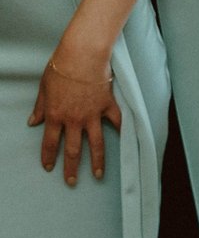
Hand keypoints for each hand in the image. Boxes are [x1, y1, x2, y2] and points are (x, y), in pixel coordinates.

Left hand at [27, 50, 118, 186]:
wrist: (82, 56)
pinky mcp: (107, 106)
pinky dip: (121, 131)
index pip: (49, 143)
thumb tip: (33, 122)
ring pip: (96, 144)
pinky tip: (125, 141)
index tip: (49, 168)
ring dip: (96, 161)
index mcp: (55, 116)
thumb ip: (40, 107)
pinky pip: (116, 122)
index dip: (48, 157)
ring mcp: (92, 115)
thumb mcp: (43, 88)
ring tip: (98, 175)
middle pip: (72, 150)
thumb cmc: (60, 68)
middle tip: (71, 181)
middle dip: (71, 168)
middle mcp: (74, 120)